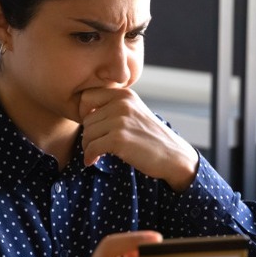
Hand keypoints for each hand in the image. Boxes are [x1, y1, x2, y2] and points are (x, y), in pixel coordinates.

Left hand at [79, 88, 198, 191]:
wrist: (173, 155)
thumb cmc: (151, 137)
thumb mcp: (135, 112)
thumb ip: (114, 106)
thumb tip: (84, 112)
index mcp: (124, 95)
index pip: (87, 96)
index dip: (83, 112)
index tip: (91, 126)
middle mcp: (122, 104)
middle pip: (86, 118)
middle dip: (88, 135)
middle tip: (95, 145)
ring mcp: (120, 121)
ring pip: (87, 133)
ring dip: (88, 147)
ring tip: (96, 153)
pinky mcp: (119, 139)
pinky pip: (92, 147)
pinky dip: (89, 156)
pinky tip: (92, 161)